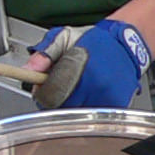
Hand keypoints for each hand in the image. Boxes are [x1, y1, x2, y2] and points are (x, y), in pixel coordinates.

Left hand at [31, 19, 151, 110]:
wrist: (127, 43)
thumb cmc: (93, 41)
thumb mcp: (63, 38)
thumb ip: (44, 54)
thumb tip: (27, 70)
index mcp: (78, 64)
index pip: (51, 92)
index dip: (41, 93)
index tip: (40, 88)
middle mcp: (95, 82)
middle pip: (62, 107)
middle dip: (54, 100)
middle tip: (58, 88)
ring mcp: (107, 95)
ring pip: (76, 114)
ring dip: (70, 106)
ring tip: (75, 89)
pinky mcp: (116, 104)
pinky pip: (92, 116)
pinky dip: (86, 109)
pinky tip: (88, 95)